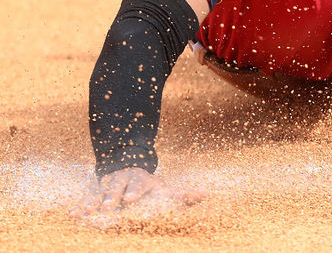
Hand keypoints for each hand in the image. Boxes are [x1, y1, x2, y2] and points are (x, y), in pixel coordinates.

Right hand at [71, 167, 203, 218]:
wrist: (127, 166)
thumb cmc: (150, 188)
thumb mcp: (166, 190)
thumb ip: (185, 196)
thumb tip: (207, 195)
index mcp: (141, 182)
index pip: (138, 186)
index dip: (135, 192)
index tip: (131, 199)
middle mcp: (122, 182)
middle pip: (117, 189)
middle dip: (112, 198)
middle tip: (109, 206)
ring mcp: (107, 187)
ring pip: (99, 194)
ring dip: (92, 203)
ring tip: (84, 213)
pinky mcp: (94, 194)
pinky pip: (85, 200)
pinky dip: (79, 207)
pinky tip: (72, 217)